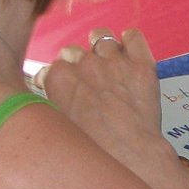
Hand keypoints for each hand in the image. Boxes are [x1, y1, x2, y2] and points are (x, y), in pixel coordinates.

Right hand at [37, 27, 169, 164]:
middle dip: (77, 62)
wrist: (129, 153)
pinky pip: (134, 36)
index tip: (64, 86)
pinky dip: (130, 38)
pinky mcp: (141, 64)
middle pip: (73, 50)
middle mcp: (85, 63)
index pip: (52, 66)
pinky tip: (128, 45)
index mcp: (59, 78)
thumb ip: (51, 98)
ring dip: (101, 44)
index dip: (58, 77)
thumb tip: (47, 85)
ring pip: (101, 36)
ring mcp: (114, 61)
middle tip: (86, 79)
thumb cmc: (92, 146)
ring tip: (106, 57)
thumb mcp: (58, 122)